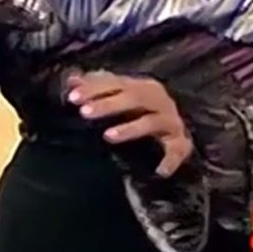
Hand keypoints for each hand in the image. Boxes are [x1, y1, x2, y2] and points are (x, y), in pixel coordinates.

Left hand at [67, 71, 193, 176]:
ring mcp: (171, 121)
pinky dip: (170, 160)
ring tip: (107, 136)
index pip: (116, 83)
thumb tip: (71, 79)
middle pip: (134, 98)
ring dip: (130, 129)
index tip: (72, 98)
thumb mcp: (120, 97)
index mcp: (141, 86)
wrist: (177, 127)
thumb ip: (97, 88)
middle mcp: (159, 100)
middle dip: (107, 104)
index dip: (93, 89)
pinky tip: (160, 171)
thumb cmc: (141, 110)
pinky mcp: (181, 142)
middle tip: (84, 113)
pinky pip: (177, 150)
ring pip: (151, 122)